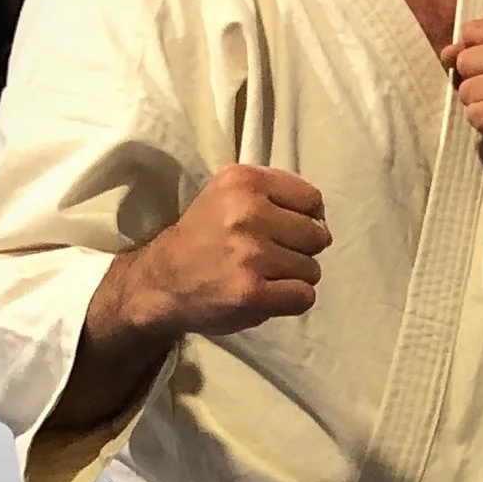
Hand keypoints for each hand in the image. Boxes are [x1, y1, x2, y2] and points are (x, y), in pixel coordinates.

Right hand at [125, 163, 327, 335]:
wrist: (161, 282)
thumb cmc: (204, 237)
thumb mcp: (229, 196)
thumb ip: (274, 195)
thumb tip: (322, 218)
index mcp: (243, 181)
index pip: (312, 199)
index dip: (305, 219)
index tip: (283, 230)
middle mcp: (247, 212)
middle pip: (316, 236)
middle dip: (300, 250)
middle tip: (269, 257)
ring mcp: (250, 254)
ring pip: (312, 269)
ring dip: (294, 278)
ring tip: (262, 276)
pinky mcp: (252, 291)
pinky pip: (304, 296)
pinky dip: (290, 300)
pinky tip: (265, 294)